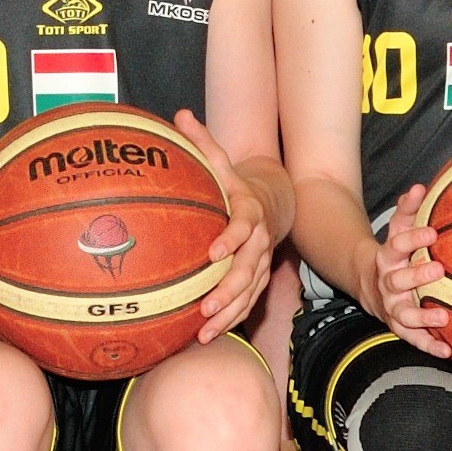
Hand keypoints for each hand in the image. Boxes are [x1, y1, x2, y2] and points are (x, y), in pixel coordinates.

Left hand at [182, 112, 280, 343]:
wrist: (272, 203)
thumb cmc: (235, 184)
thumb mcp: (222, 160)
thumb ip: (202, 140)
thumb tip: (179, 114)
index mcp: (248, 212)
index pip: (243, 227)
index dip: (230, 240)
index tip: (212, 253)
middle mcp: (259, 242)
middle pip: (249, 269)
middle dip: (228, 290)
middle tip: (205, 306)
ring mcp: (261, 263)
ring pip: (249, 293)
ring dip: (229, 314)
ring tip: (204, 332)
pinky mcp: (258, 279)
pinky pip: (247, 303)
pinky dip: (231, 320)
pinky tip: (207, 336)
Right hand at [368, 186, 450, 357]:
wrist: (370, 285)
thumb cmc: (394, 254)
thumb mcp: (397, 230)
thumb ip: (407, 210)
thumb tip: (419, 186)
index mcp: (387, 257)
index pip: (397, 246)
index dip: (413, 239)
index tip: (433, 233)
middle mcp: (387, 283)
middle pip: (398, 281)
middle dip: (417, 276)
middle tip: (439, 270)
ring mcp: (392, 307)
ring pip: (403, 314)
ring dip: (422, 317)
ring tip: (442, 317)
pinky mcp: (398, 326)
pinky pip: (412, 339)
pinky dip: (428, 345)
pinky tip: (447, 350)